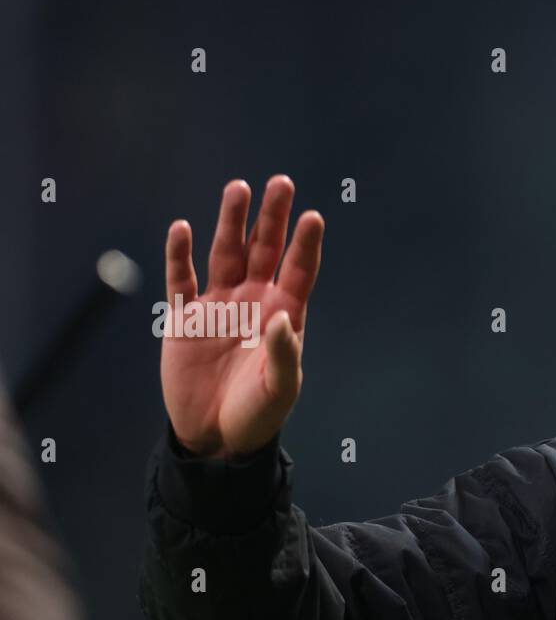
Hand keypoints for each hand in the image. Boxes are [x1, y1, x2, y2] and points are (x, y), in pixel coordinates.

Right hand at [160, 175, 323, 457]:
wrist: (216, 437)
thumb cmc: (258, 414)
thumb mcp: (279, 389)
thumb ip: (284, 352)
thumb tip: (282, 315)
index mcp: (283, 315)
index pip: (298, 271)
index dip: (305, 244)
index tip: (313, 216)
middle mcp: (253, 301)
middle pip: (263, 250)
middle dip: (270, 218)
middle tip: (279, 182)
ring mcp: (218, 305)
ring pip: (225, 253)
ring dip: (230, 222)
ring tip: (238, 188)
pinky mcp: (185, 317)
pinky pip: (181, 279)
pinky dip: (179, 254)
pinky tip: (183, 228)